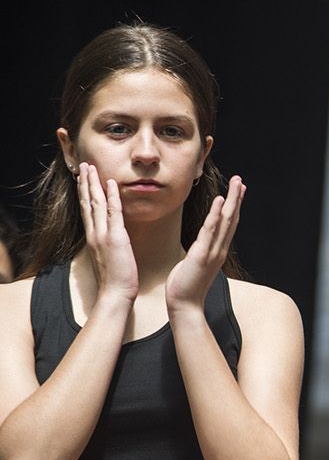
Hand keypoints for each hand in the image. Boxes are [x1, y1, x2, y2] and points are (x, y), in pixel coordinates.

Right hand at [78, 164, 138, 304]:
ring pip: (96, 203)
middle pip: (87, 202)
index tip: (82, 179)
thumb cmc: (115, 279)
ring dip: (93, 183)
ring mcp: (103, 235)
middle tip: (83, 165)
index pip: (86, 211)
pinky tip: (111, 183)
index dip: (84, 193)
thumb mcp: (109, 258)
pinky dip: (112, 196)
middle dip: (85, 182)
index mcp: (93, 238)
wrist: (115, 294)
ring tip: (91, 167)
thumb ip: (108, 246)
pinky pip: (113, 212)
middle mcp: (95, 234)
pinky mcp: (116, 238)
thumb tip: (111, 240)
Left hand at [167, 175, 242, 312]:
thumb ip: (200, 253)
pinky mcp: (202, 254)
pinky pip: (210, 230)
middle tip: (240, 179)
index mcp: (218, 251)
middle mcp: (220, 249)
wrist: (185, 306)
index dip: (234, 206)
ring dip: (232, 200)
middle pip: (232, 218)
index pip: (228, 224)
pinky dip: (217, 215)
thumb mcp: (195, 265)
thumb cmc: (186, 287)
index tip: (237, 191)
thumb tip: (200, 247)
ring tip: (236, 183)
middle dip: (237, 198)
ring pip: (226, 220)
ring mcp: (213, 251)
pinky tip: (220, 200)